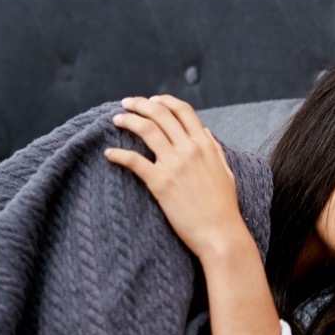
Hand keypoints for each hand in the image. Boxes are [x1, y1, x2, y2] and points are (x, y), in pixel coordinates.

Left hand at [105, 95, 247, 260]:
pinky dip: (118, 154)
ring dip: (128, 120)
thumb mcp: (225, 172)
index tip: (152, 100)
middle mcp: (190, 149)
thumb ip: (214, 149)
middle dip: (140, 104)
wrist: (220, 234)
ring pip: (146, 129)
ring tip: (116, 120)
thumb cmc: (224, 207)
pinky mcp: (160, 183)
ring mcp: (175, 165)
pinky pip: (134, 161)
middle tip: (126, 104)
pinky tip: (109, 154)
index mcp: (205, 145)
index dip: (164, 101)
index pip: (183, 110)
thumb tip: (205, 132)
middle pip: (161, 114)